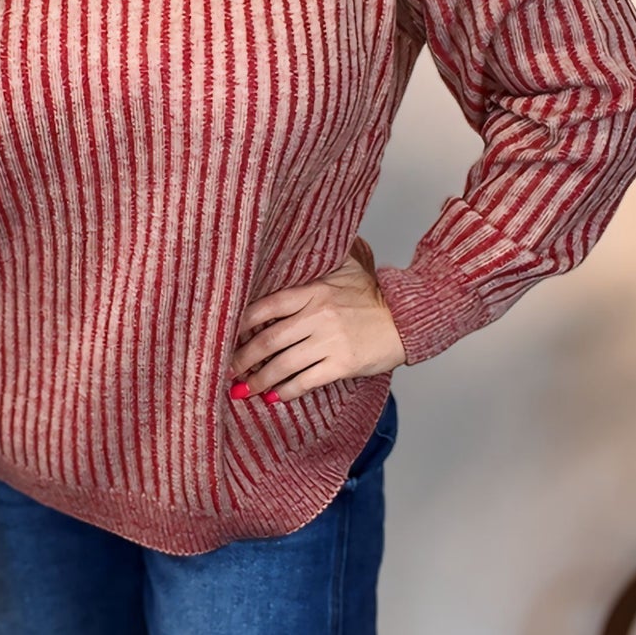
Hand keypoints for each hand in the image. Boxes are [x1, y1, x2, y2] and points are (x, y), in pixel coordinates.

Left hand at [228, 237, 405, 401]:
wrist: (408, 317)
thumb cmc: (376, 295)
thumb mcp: (349, 267)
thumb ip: (324, 257)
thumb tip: (305, 237)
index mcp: (314, 290)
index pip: (267, 305)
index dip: (242, 322)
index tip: (226, 335)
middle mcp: (317, 316)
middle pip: (269, 339)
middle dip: (243, 357)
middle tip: (229, 369)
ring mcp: (329, 342)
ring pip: (283, 364)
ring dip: (260, 379)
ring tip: (244, 389)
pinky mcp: (342, 364)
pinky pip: (306, 380)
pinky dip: (287, 391)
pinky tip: (275, 397)